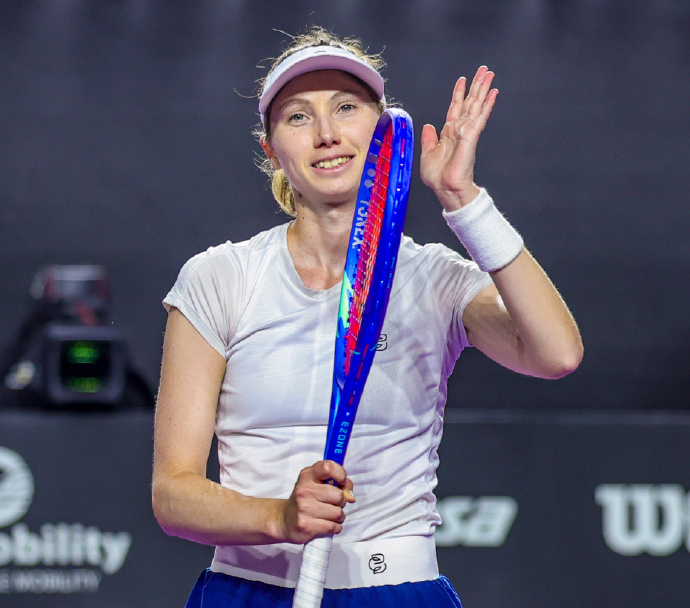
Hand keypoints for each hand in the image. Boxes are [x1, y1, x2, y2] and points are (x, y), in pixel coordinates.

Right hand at [280, 460, 354, 543]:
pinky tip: (328, 524)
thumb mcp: (318, 484)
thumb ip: (338, 483)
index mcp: (308, 475)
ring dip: (339, 517)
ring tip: (330, 515)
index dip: (341, 475)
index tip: (341, 483)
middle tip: (333, 503)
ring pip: (338, 513)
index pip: (328, 467)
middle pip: (338, 495)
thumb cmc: (307, 499)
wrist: (285, 519)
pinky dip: (335, 527)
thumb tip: (351, 496)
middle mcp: (304, 490)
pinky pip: (332, 527)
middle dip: (341, 502)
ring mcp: (304, 508)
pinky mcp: (305, 525)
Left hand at [420, 66, 497, 210]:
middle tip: (483, 70)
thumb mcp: (427, 154)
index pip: (455, 108)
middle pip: (469, 102)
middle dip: (476, 86)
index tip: (462, 79)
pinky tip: (493, 93)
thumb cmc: (437, 177)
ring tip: (490, 75)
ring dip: (483, 89)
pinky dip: (487, 105)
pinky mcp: (472, 136)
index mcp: (448, 133)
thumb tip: (428, 125)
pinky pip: (480, 117)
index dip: (458, 93)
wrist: (445, 188)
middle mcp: (459, 130)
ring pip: (476, 105)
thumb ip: (428, 139)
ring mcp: (467, 132)